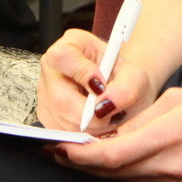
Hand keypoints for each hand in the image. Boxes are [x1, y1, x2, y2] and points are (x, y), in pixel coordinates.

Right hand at [37, 27, 157, 135]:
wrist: (123, 96)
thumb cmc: (126, 80)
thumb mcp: (136, 78)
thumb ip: (127, 87)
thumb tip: (105, 104)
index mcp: (73, 45)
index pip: (62, 56)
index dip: (82, 74)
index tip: (102, 86)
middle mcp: (53, 68)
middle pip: (59, 97)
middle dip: (89, 114)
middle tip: (109, 114)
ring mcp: (45, 94)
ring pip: (59, 120)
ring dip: (88, 127)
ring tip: (106, 119)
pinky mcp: (46, 117)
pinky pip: (60, 134)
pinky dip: (81, 136)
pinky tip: (95, 127)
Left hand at [57, 87, 181, 181]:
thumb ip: (143, 117)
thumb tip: (111, 130)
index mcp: (170, 136)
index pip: (113, 156)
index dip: (80, 155)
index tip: (59, 147)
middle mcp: (170, 167)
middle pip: (111, 173)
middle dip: (80, 163)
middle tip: (55, 150)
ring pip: (124, 179)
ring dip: (98, 169)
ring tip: (77, 154)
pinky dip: (122, 171)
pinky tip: (112, 160)